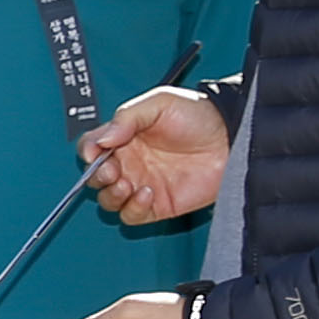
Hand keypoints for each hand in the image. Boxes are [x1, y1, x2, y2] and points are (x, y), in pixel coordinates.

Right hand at [82, 85, 231, 225]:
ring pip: (109, 200)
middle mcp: (131, 162)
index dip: (88, 150)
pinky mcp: (158, 205)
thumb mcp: (160, 103)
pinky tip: (147, 192)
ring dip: (111, 195)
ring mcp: (142, 184)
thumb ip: (126, 117)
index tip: (94, 152)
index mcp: (125, 136)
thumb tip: (102, 139)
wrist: (230, 138)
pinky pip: (132, 216)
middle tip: (113, 169)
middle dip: (98, 175)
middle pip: (96, 177)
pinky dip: (132, 208)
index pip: (92, 146)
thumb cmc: (199, 116)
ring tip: (128, 183)